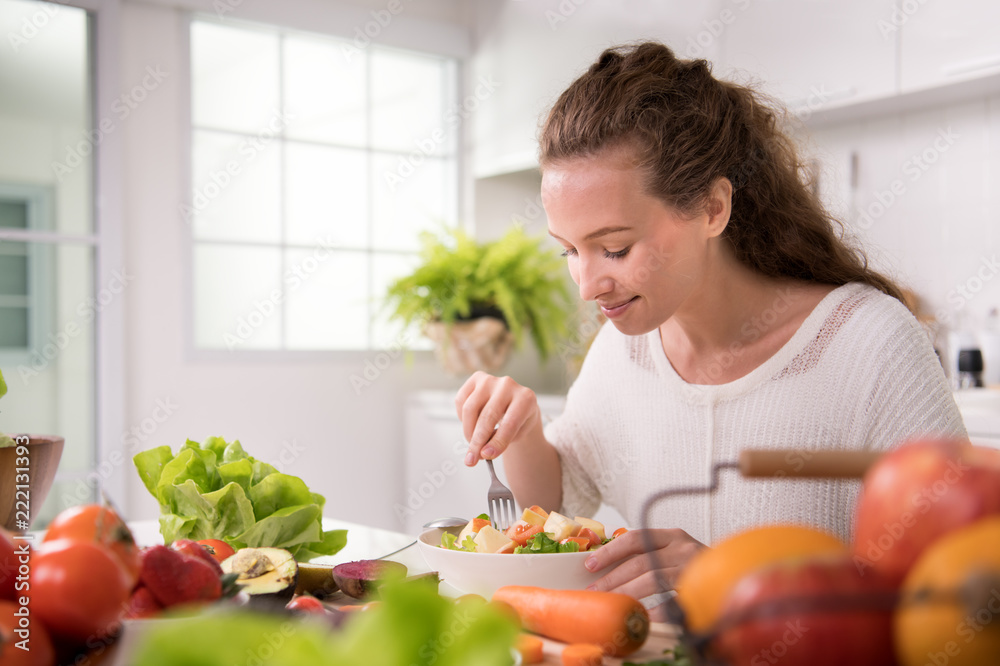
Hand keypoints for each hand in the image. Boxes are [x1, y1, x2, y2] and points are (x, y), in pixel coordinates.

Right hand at [455, 371, 541, 465]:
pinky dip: (462, 418)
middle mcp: (508, 385)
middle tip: (472, 459)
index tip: (486, 456)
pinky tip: (471, 425)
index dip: (497, 442)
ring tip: (473, 445)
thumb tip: (482, 452)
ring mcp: (491, 379)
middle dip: (477, 441)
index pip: (509, 423)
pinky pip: (461, 400)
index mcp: (526, 399)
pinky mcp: (476, 378)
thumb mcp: (518, 433)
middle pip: (487, 416)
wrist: (516, 403)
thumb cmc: (519, 420)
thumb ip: (502, 442)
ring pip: (470, 408)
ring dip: (468, 432)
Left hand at [585, 528, 705, 620]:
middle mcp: (682, 548)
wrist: (735, 576)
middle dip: (613, 578)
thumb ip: (649, 555)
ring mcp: (692, 569)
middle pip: (640, 562)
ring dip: (627, 593)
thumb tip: (607, 568)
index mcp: (672, 536)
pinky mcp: (700, 590)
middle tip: (594, 591)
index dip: (610, 551)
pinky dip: (655, 611)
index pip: (636, 538)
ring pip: (652, 580)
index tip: (590, 564)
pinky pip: (672, 602)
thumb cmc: (695, 566)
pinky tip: (641, 617)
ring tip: (611, 602)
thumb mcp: (674, 552)